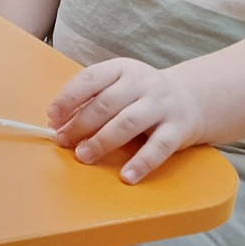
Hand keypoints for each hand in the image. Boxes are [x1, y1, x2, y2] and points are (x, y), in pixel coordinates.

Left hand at [48, 58, 206, 183]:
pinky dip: (141, 163)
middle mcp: (143, 84)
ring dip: (102, 141)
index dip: (69, 98)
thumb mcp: (117, 86)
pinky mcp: (179, 129)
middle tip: (63, 140)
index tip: (52, 116)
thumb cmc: (140, 95)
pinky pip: (159, 147)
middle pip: (106, 104)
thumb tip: (57, 123)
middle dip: (80, 124)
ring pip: (128, 123)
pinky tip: (127, 176)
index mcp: (122, 69)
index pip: (91, 79)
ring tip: (83, 155)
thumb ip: (90, 100)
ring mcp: (162, 106)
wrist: (192, 98)